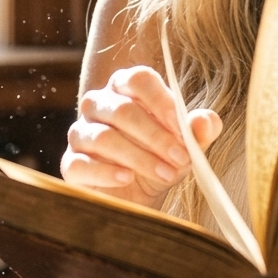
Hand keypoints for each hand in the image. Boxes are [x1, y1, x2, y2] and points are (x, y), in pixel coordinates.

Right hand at [61, 66, 221, 207]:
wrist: (136, 198)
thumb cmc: (160, 158)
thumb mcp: (186, 146)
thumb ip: (198, 130)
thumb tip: (206, 121)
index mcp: (126, 87)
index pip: (139, 79)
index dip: (162, 101)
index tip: (183, 129)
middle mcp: (98, 103)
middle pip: (123, 110)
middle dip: (156, 136)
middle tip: (181, 158)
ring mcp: (80, 132)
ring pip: (104, 137)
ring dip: (139, 157)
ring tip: (165, 174)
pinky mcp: (70, 163)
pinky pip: (81, 163)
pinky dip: (107, 172)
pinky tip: (128, 178)